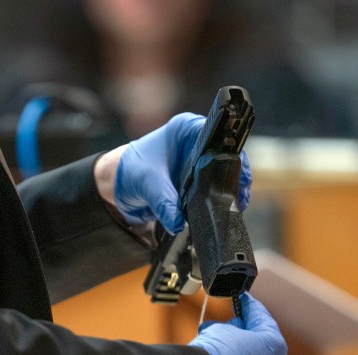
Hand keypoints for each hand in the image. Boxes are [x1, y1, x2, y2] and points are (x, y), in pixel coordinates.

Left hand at [112, 112, 251, 233]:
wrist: (118, 185)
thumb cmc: (129, 171)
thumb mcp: (147, 185)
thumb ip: (164, 203)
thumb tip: (178, 222)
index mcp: (187, 129)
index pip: (220, 138)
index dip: (233, 158)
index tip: (239, 178)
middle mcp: (197, 142)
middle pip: (228, 157)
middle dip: (235, 178)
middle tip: (239, 199)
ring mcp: (198, 161)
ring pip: (224, 174)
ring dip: (228, 190)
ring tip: (234, 207)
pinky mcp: (197, 179)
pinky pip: (215, 187)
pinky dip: (218, 198)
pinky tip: (222, 210)